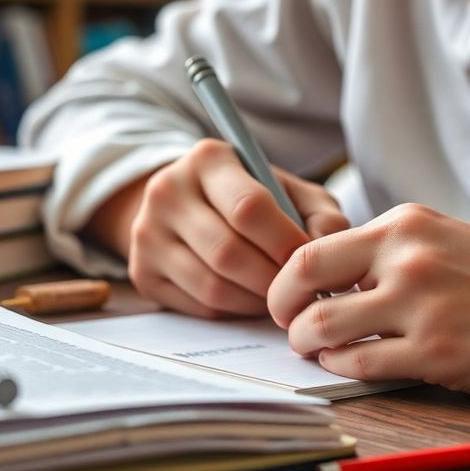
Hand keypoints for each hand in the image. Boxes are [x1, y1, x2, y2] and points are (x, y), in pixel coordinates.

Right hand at [88, 139, 348, 317]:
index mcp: (207, 159)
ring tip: (279, 298)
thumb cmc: (251, 199)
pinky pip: (199, 306)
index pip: (249, 207)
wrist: (187, 205)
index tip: (308, 260)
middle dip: (272, 279)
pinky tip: (252, 300)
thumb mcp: (290, 191)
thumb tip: (327, 245)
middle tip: (298, 291)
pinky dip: (234, 311)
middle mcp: (167, 191)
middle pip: (228, 252)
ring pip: (212, 285)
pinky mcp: (142, 272)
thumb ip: (320, 212)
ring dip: (256, 301)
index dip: (285, 242)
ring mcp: (147, 234)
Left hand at [267, 203, 469, 396]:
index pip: (311, 248)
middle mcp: (408, 260)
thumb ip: (382, 253)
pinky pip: (362, 364)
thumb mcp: (438, 236)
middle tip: (291, 328)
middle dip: (285, 315)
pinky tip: (349, 362)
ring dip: (310, 345)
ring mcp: (422, 307)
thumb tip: (323, 283)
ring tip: (317, 348)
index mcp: (404, 225)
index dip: (284, 281)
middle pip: (305, 287)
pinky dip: (343, 366)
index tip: (284, 298)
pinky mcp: (436, 353)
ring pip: (326, 330)